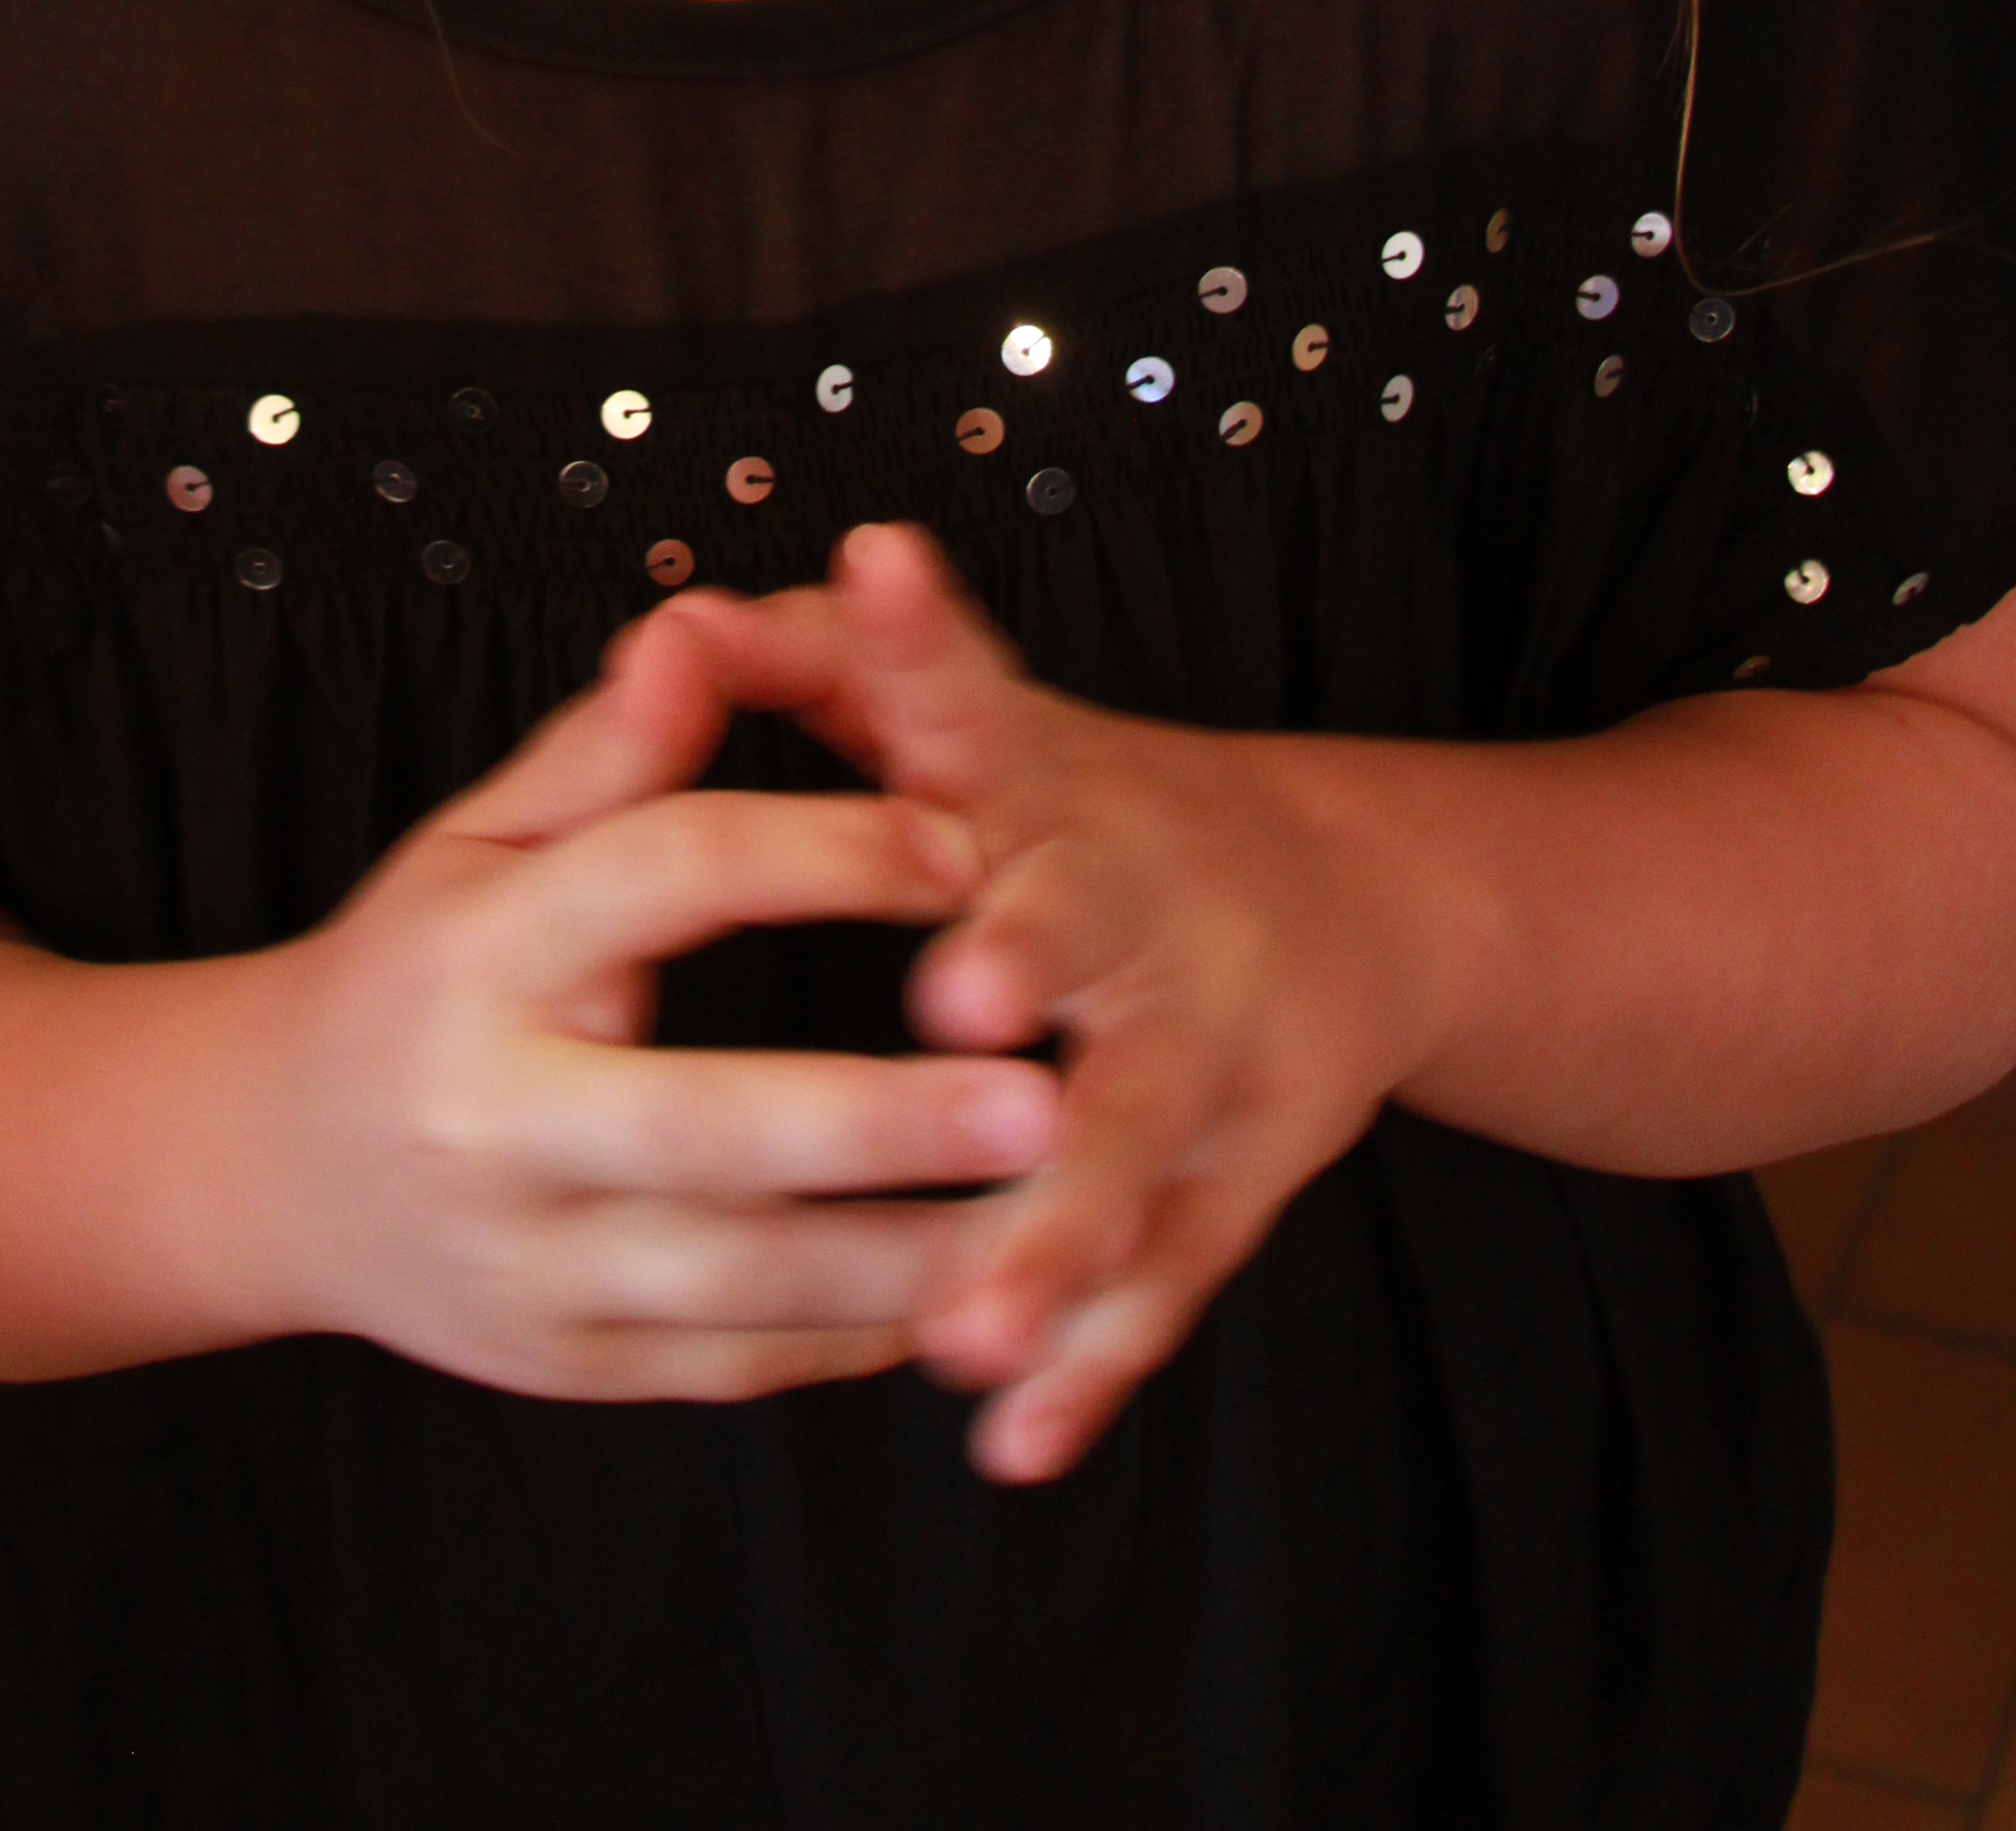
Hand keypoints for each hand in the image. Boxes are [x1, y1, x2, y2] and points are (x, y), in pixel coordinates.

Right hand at [258, 602, 1060, 1405]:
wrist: (276, 1165)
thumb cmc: (420, 967)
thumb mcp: (483, 835)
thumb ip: (608, 749)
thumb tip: (696, 626)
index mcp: (480, 952)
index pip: (662, 880)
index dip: (817, 853)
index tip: (958, 844)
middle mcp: (496, 1116)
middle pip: (704, 1127)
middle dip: (882, 1123)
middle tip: (1042, 1100)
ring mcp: (530, 1261)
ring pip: (745, 1282)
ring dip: (912, 1255)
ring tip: (1054, 1210)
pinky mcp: (570, 1362)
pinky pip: (743, 1360)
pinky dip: (865, 1330)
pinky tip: (972, 1278)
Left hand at [654, 529, 1453, 1480]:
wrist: (1341, 893)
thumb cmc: (1076, 802)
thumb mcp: (968, 714)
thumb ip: (817, 664)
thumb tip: (674, 618)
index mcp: (1046, 778)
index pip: (973, 695)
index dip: (919, 647)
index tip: (872, 576)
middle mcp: (1136, 897)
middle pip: (1082, 920)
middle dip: (1024, 954)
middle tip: (952, 1000)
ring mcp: (1205, 1038)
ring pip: (1132, 1138)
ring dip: (1053, 1230)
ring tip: (960, 1326)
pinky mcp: (1244, 1165)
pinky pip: (1172, 1273)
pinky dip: (1098, 1359)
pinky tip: (1017, 1440)